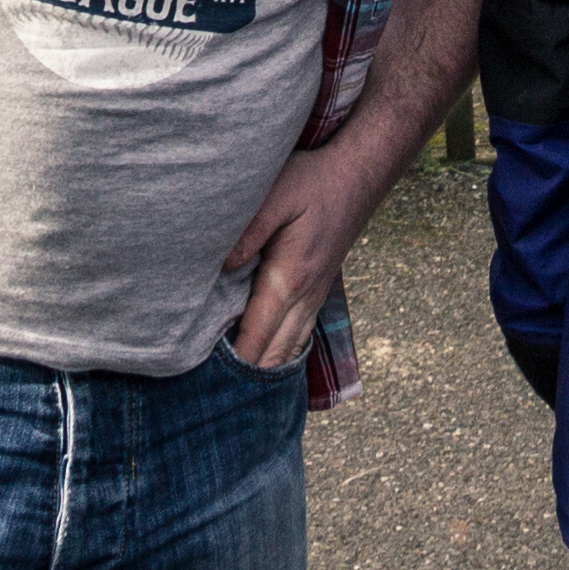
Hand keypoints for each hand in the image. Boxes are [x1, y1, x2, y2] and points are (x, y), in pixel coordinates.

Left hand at [222, 126, 398, 369]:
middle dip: (247, 374)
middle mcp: (305, 295)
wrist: (359, 174)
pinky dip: (282, 353)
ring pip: (289, 347)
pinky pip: (300, 334)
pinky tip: (267, 362)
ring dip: (265, 367)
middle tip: (212, 394)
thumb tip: (222, 268)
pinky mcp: (318, 289)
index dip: (235, 360)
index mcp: (290, 277)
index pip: (258, 332)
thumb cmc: (314, 181)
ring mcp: (315, 294)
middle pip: (274, 352)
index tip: (209, 383)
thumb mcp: (277, 194)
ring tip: (235, 390)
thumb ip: (248, 232)